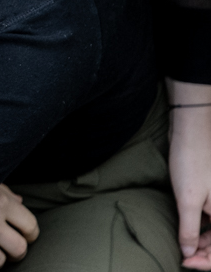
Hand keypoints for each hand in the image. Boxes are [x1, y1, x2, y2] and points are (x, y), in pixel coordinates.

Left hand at [168, 80, 210, 268]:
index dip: (206, 261)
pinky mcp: (210, 194)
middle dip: (204, 254)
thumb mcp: (187, 199)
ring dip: (202, 242)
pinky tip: (187, 231)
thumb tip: (189, 253)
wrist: (190, 131)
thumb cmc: (191, 161)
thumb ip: (189, 229)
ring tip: (183, 249)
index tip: (184, 263)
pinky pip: (210, 219)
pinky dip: (200, 228)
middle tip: (182, 259)